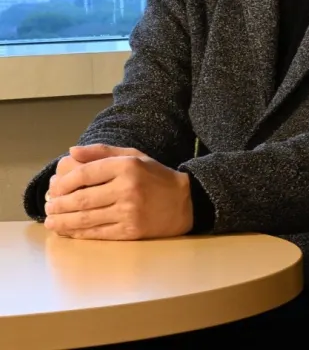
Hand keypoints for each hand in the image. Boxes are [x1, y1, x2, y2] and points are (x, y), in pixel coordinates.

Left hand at [44, 144, 193, 240]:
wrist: (184, 202)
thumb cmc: (155, 176)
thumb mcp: (133, 155)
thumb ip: (102, 152)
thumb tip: (71, 152)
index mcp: (127, 166)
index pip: (86, 174)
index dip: (64, 182)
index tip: (53, 187)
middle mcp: (127, 188)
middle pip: (82, 198)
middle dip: (59, 204)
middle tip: (48, 206)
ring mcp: (129, 212)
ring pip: (86, 218)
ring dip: (64, 221)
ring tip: (51, 221)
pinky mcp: (131, 231)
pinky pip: (98, 233)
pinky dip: (79, 233)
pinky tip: (68, 231)